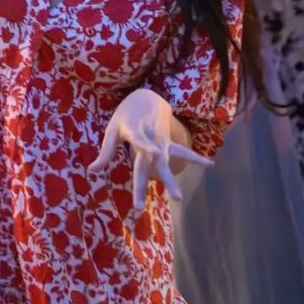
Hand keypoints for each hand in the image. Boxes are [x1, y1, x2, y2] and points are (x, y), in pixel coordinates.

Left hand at [87, 88, 211, 209]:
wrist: (146, 96)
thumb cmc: (126, 114)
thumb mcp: (112, 129)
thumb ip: (106, 152)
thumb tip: (92, 170)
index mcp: (137, 141)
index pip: (136, 167)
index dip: (138, 185)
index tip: (139, 203)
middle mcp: (152, 144)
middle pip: (152, 169)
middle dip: (150, 188)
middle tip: (147, 207)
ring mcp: (162, 144)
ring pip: (169, 164)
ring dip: (173, 180)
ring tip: (179, 198)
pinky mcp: (169, 142)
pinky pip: (183, 151)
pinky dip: (196, 158)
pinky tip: (211, 165)